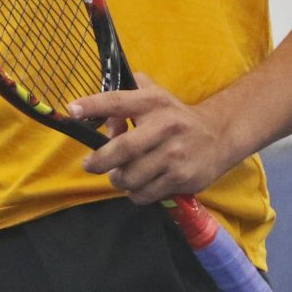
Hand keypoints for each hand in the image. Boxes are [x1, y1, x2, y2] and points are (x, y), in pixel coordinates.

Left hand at [74, 70, 248, 204]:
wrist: (220, 136)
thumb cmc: (176, 118)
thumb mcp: (155, 98)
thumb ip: (126, 101)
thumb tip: (103, 122)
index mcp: (154, 102)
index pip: (118, 101)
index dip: (93, 105)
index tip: (72, 110)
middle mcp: (165, 126)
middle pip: (122, 149)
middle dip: (99, 161)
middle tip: (90, 165)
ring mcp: (175, 154)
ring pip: (131, 176)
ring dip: (119, 179)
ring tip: (122, 175)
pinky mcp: (182, 178)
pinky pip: (144, 193)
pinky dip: (136, 193)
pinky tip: (141, 184)